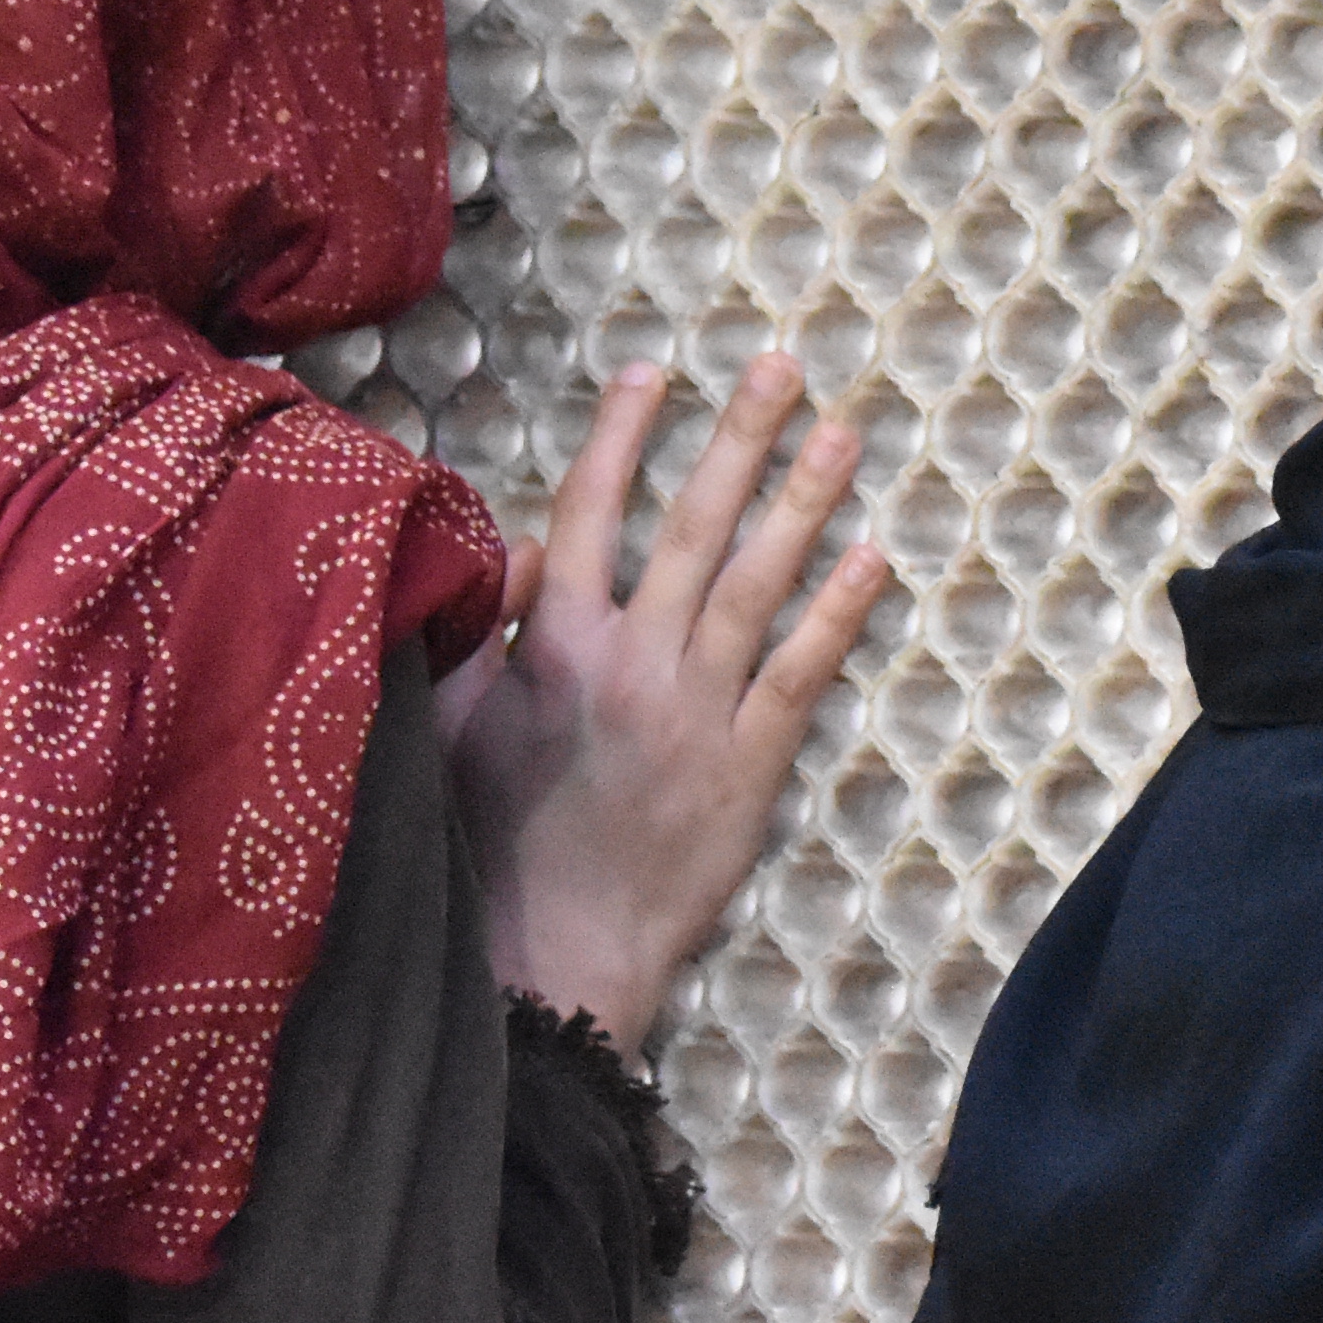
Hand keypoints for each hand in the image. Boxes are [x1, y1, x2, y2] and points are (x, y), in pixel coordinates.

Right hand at [444, 351, 888, 1051]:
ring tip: (843, 435)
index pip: (589, 511)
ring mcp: (698, 713)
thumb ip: (488, 631)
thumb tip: (530, 549)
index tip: (654, 371)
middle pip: (693, 527)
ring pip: (759, 584)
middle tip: (783, 368)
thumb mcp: (449, 726)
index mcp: (552, 647)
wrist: (551, 955)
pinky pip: (801, 674)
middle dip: (739, 439)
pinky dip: (837, 614)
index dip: (621, 436)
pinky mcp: (749, 768)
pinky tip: (873, 560)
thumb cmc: (484, 846)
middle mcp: (633, 664)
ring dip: (803, 502)